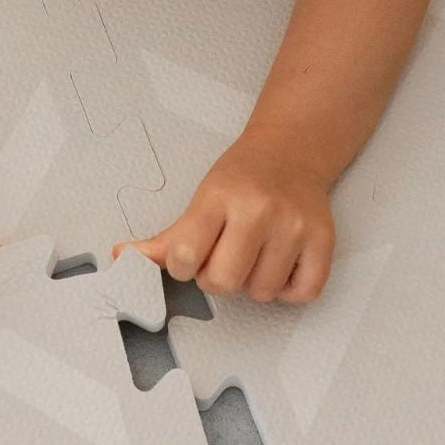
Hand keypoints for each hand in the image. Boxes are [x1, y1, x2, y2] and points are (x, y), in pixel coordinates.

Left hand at [117, 136, 335, 303]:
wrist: (291, 151)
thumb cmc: (242, 178)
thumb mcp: (200, 199)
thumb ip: (165, 238)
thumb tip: (122, 257)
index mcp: (220, 198)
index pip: (185, 256)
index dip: (184, 266)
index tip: (192, 255)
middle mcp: (259, 210)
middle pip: (223, 282)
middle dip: (218, 279)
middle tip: (225, 257)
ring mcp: (294, 226)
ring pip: (262, 293)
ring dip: (254, 284)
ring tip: (256, 255)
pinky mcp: (323, 241)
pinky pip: (303, 293)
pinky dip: (289, 290)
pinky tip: (281, 266)